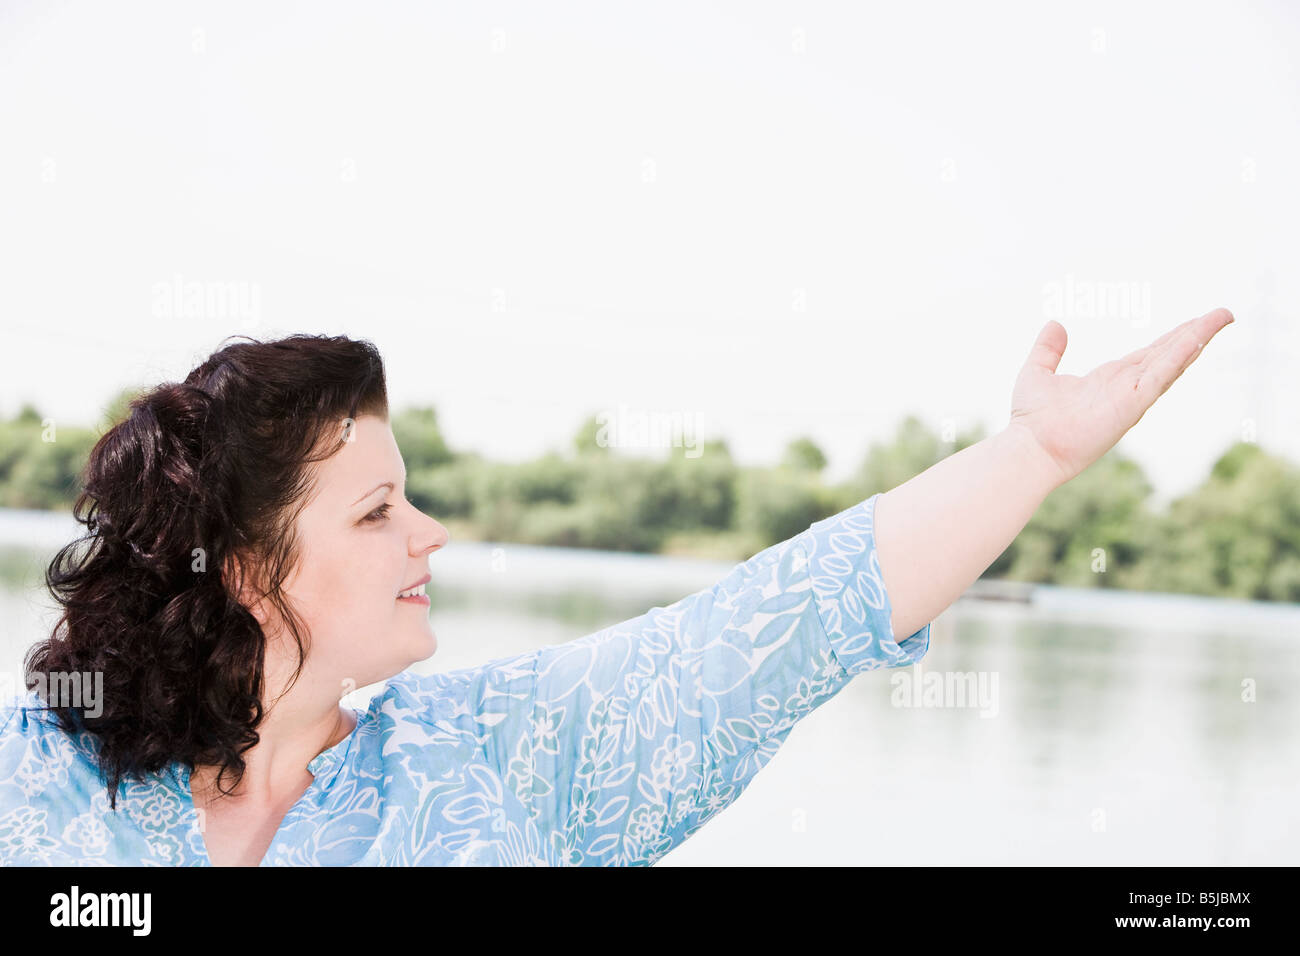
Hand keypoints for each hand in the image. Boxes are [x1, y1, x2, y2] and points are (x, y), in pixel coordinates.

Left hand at [1008, 308, 1234, 487]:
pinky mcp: (1131, 406)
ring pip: (1172, 362)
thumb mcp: (1038, 372)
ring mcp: (1132, 398)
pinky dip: (1179, 356)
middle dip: (1196, 333)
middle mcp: (1126, 388)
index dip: (1173, 338)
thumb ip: (1048, 349)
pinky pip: (1160, 377)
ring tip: (1221, 318)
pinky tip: (1195, 338)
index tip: (1195, 322)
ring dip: (1197, 339)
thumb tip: (1056, 323)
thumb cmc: (1031, 421)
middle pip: (1169, 355)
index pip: (1150, 355)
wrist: (1029, 448)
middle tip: (1223, 314)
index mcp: (1110, 380)